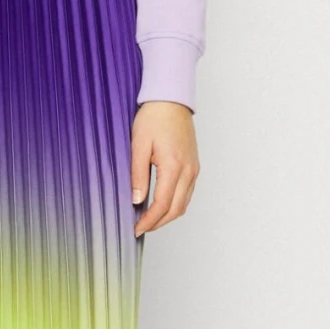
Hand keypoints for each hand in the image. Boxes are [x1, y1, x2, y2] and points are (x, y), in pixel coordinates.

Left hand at [130, 101, 198, 235]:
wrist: (171, 100)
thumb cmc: (154, 117)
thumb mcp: (139, 145)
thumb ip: (137, 175)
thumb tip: (136, 200)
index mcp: (174, 166)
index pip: (162, 205)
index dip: (148, 221)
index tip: (136, 228)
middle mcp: (188, 171)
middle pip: (176, 210)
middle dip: (158, 223)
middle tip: (140, 228)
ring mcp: (194, 169)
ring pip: (183, 204)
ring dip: (167, 216)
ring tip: (148, 219)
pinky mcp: (194, 166)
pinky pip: (187, 193)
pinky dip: (174, 204)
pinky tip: (160, 205)